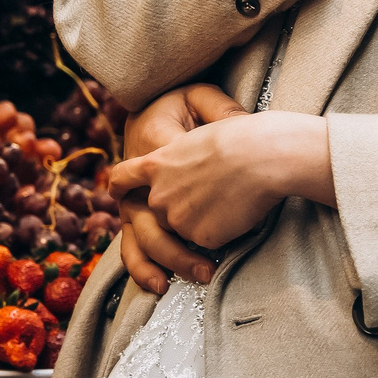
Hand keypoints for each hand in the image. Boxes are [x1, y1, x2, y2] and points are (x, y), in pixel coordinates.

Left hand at [117, 84, 246, 294]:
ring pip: (184, 228)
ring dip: (202, 220)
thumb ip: (179, 159)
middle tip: (209, 195)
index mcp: (155, 164)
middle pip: (159, 210)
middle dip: (179, 208)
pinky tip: (238, 210)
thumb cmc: (237, 138)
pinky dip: (223, 230)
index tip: (116, 192)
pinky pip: (209, 240)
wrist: (261, 156)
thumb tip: (185, 174)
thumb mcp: (195, 137)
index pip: (123, 177)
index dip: (119, 186)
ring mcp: (177, 219)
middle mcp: (158, 195)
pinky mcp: (200, 238)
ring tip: (228, 199)